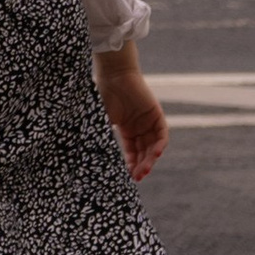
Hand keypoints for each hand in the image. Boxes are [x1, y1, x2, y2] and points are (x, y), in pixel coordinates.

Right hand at [97, 50, 166, 179]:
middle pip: (144, 152)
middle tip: (138, 177)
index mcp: (126, 129)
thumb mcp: (101, 121)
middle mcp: (139, 127)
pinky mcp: (157, 115)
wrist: (113, 75)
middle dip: (142, 166)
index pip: (132, 152)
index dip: (132, 165)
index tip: (129, 178)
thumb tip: (92, 159)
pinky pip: (162, 134)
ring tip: (145, 170)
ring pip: (154, 146)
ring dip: (150, 159)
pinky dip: (160, 145)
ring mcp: (148, 122)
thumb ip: (102, 137)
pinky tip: (155, 154)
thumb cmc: (103, 95)